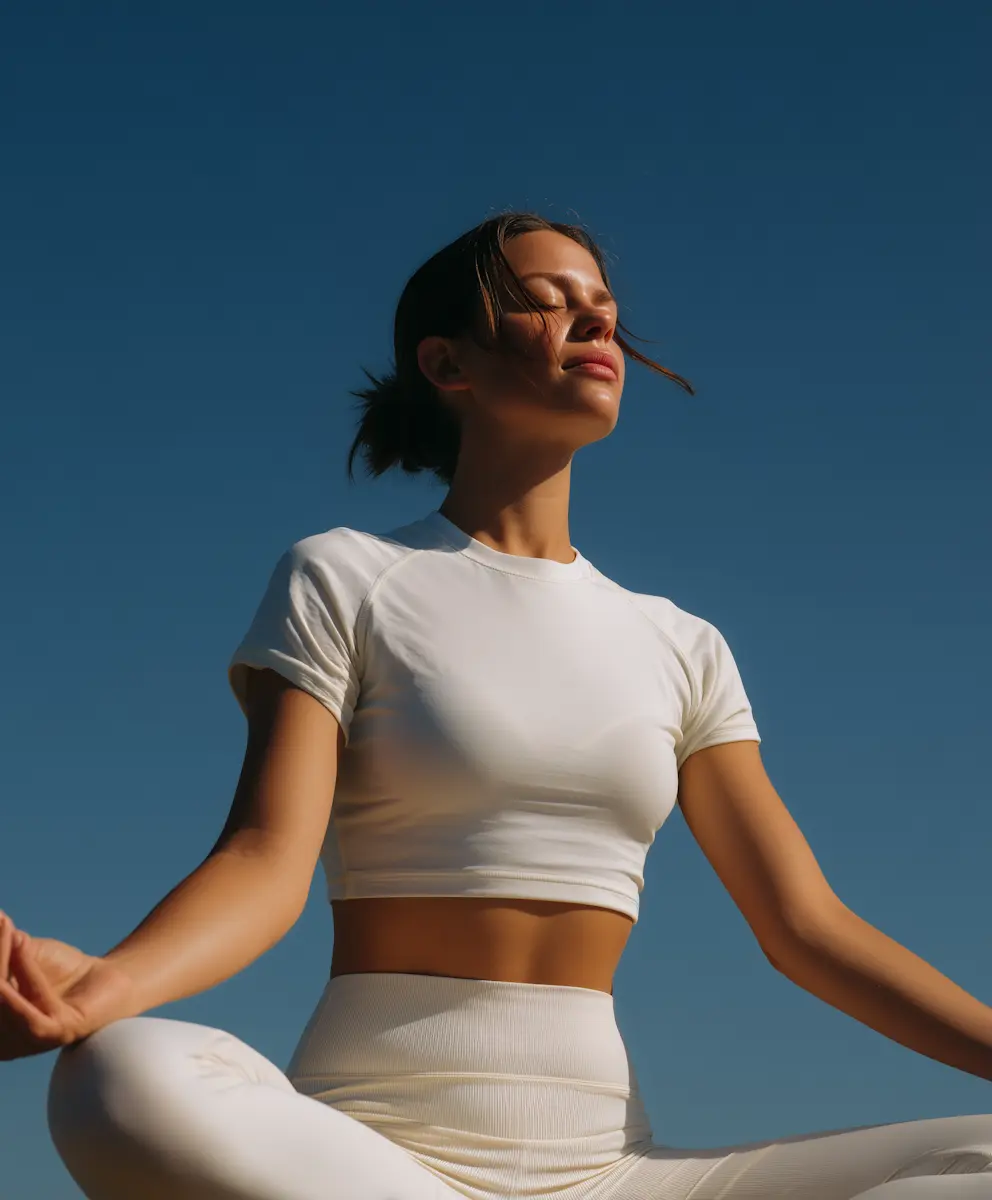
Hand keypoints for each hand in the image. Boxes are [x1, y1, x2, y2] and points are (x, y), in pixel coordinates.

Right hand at [0, 912, 136, 1060]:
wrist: (109, 979)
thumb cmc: (60, 970)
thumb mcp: (21, 955)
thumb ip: (2, 946)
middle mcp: (1, 1045)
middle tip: (1, 922)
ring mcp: (25, 1044)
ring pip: (1, 1001)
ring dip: (2, 959)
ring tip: (8, 929)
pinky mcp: (54, 1035)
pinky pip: (30, 1006)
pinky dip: (25, 972)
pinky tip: (20, 943)